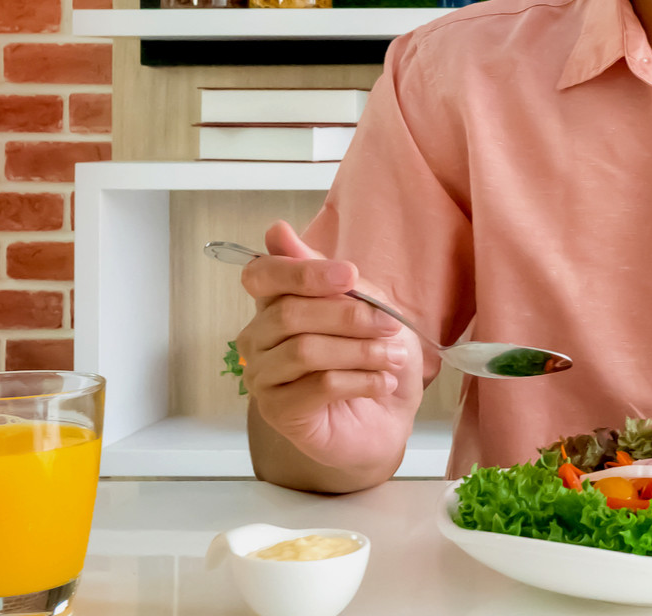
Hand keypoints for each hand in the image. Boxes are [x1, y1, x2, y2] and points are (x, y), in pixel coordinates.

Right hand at [234, 221, 424, 470]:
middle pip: (290, 314)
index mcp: (275, 304)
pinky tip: (382, 383)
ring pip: (305, 351)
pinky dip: (360, 380)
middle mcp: (258, 339)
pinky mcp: (279, 412)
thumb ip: (329, 276)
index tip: (349, 276)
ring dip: (361, 351)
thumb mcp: (366, 306)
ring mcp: (263, 377)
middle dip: (349, 316)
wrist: (386, 419)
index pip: (262, 275)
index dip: (302, 272)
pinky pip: (318, 386)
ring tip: (393, 357)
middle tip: (391, 326)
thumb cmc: (372, 359)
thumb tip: (277, 231)